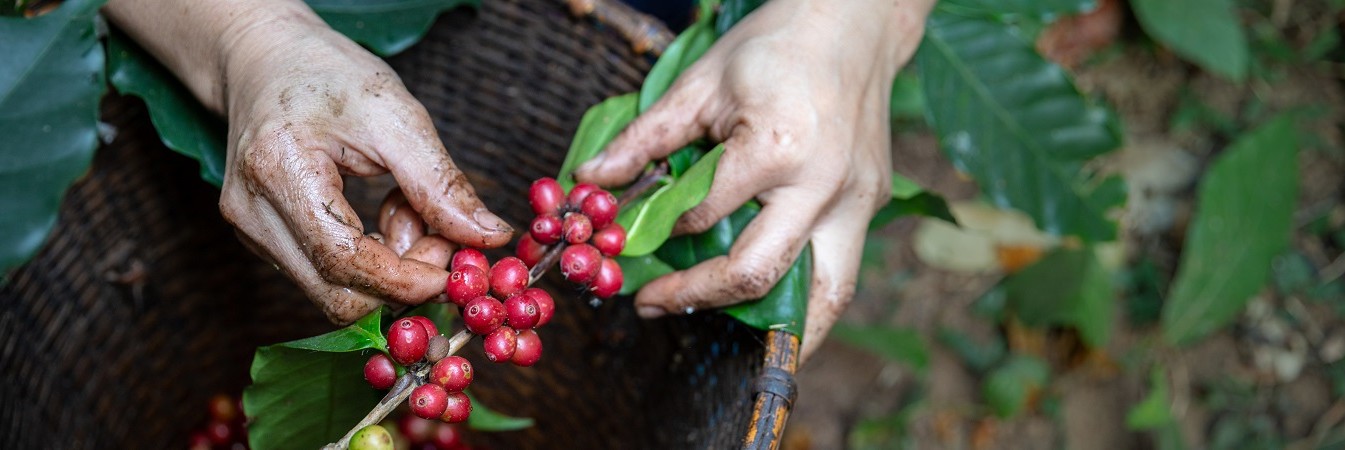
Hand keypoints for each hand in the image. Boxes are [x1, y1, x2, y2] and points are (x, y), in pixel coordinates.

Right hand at [215, 15, 511, 323]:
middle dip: (402, 279)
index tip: (454, 268)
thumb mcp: (397, 115)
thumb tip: (491, 236)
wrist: (267, 59)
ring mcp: (250, 232)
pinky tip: (381, 216)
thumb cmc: (329, 74)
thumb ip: (441, 184)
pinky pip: (326, 277)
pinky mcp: (261, 241)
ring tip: (404, 208)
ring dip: (388, 270)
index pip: (344, 261)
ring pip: (333, 292)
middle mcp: (251, 213)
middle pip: (336, 295)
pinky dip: (369, 261)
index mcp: (280, 172)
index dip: (406, 279)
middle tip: (439, 234)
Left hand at [575, 0, 930, 360]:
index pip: (701, 217)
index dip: (657, 232)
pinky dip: (810, 307)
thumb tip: (588, 180)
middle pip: (755, 272)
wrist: (854, 22)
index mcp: (777, 149)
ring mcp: (857, 202)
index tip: (627, 240)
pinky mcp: (872, 207)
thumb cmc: (776, 44)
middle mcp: (822, 186)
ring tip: (719, 339)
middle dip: (695, 297)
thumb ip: (645, 139)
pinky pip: (842, 275)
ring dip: (770, 329)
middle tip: (651, 304)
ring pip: (821, 296)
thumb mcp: (700, 83)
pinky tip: (773, 316)